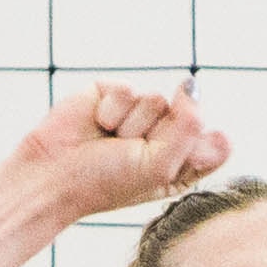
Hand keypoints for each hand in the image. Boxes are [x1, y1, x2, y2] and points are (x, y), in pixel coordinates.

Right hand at [9, 80, 227, 220]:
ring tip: (108, 140)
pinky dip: (112, 111)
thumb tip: (191, 84)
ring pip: (156, 100)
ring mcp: (140, 113)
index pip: (214, 143)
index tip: (161, 169)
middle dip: (156, 137)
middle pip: (188, 116)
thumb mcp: (160, 170)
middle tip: (127, 155)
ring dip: (130, 126)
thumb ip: (190, 128)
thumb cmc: (106, 182)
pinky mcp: (116, 94)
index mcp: (183, 163)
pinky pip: (129, 89)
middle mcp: (166, 135)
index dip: (191, 151)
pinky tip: (97, 124)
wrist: (53, 174)